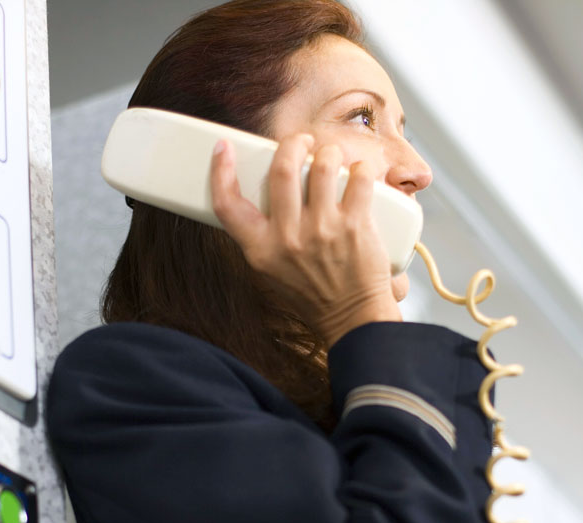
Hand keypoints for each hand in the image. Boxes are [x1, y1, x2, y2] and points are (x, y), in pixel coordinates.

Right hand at [210, 134, 401, 347]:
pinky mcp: (355, 226)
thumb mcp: (271, 271)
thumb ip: (263, 236)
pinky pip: (359, 179)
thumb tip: (266, 193)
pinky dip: (362, 170)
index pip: (227, 205)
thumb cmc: (314, 296)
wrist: (353, 320)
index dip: (220, 171)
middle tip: (303, 143)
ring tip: (334, 159)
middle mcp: (288, 238)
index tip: (223, 148)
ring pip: (322, 165)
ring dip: (329, 153)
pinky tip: (361, 174)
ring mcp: (322, 230)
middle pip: (281, 169)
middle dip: (293, 144)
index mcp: (260, 250)